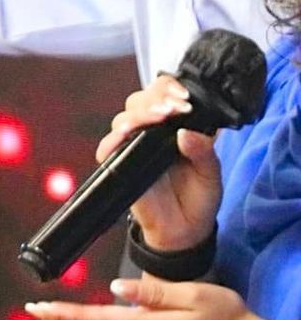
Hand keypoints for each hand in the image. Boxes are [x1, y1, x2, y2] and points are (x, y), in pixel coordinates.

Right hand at [97, 75, 216, 252]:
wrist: (185, 230)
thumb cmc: (199, 198)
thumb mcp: (212, 173)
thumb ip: (204, 152)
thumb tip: (187, 132)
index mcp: (173, 127)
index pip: (163, 94)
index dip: (169, 89)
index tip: (184, 98)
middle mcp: (150, 132)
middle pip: (139, 100)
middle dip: (154, 98)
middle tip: (174, 108)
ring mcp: (131, 147)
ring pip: (124, 118)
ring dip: (139, 114)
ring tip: (160, 118)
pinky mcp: (117, 165)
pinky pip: (107, 147)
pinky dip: (114, 138)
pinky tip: (127, 135)